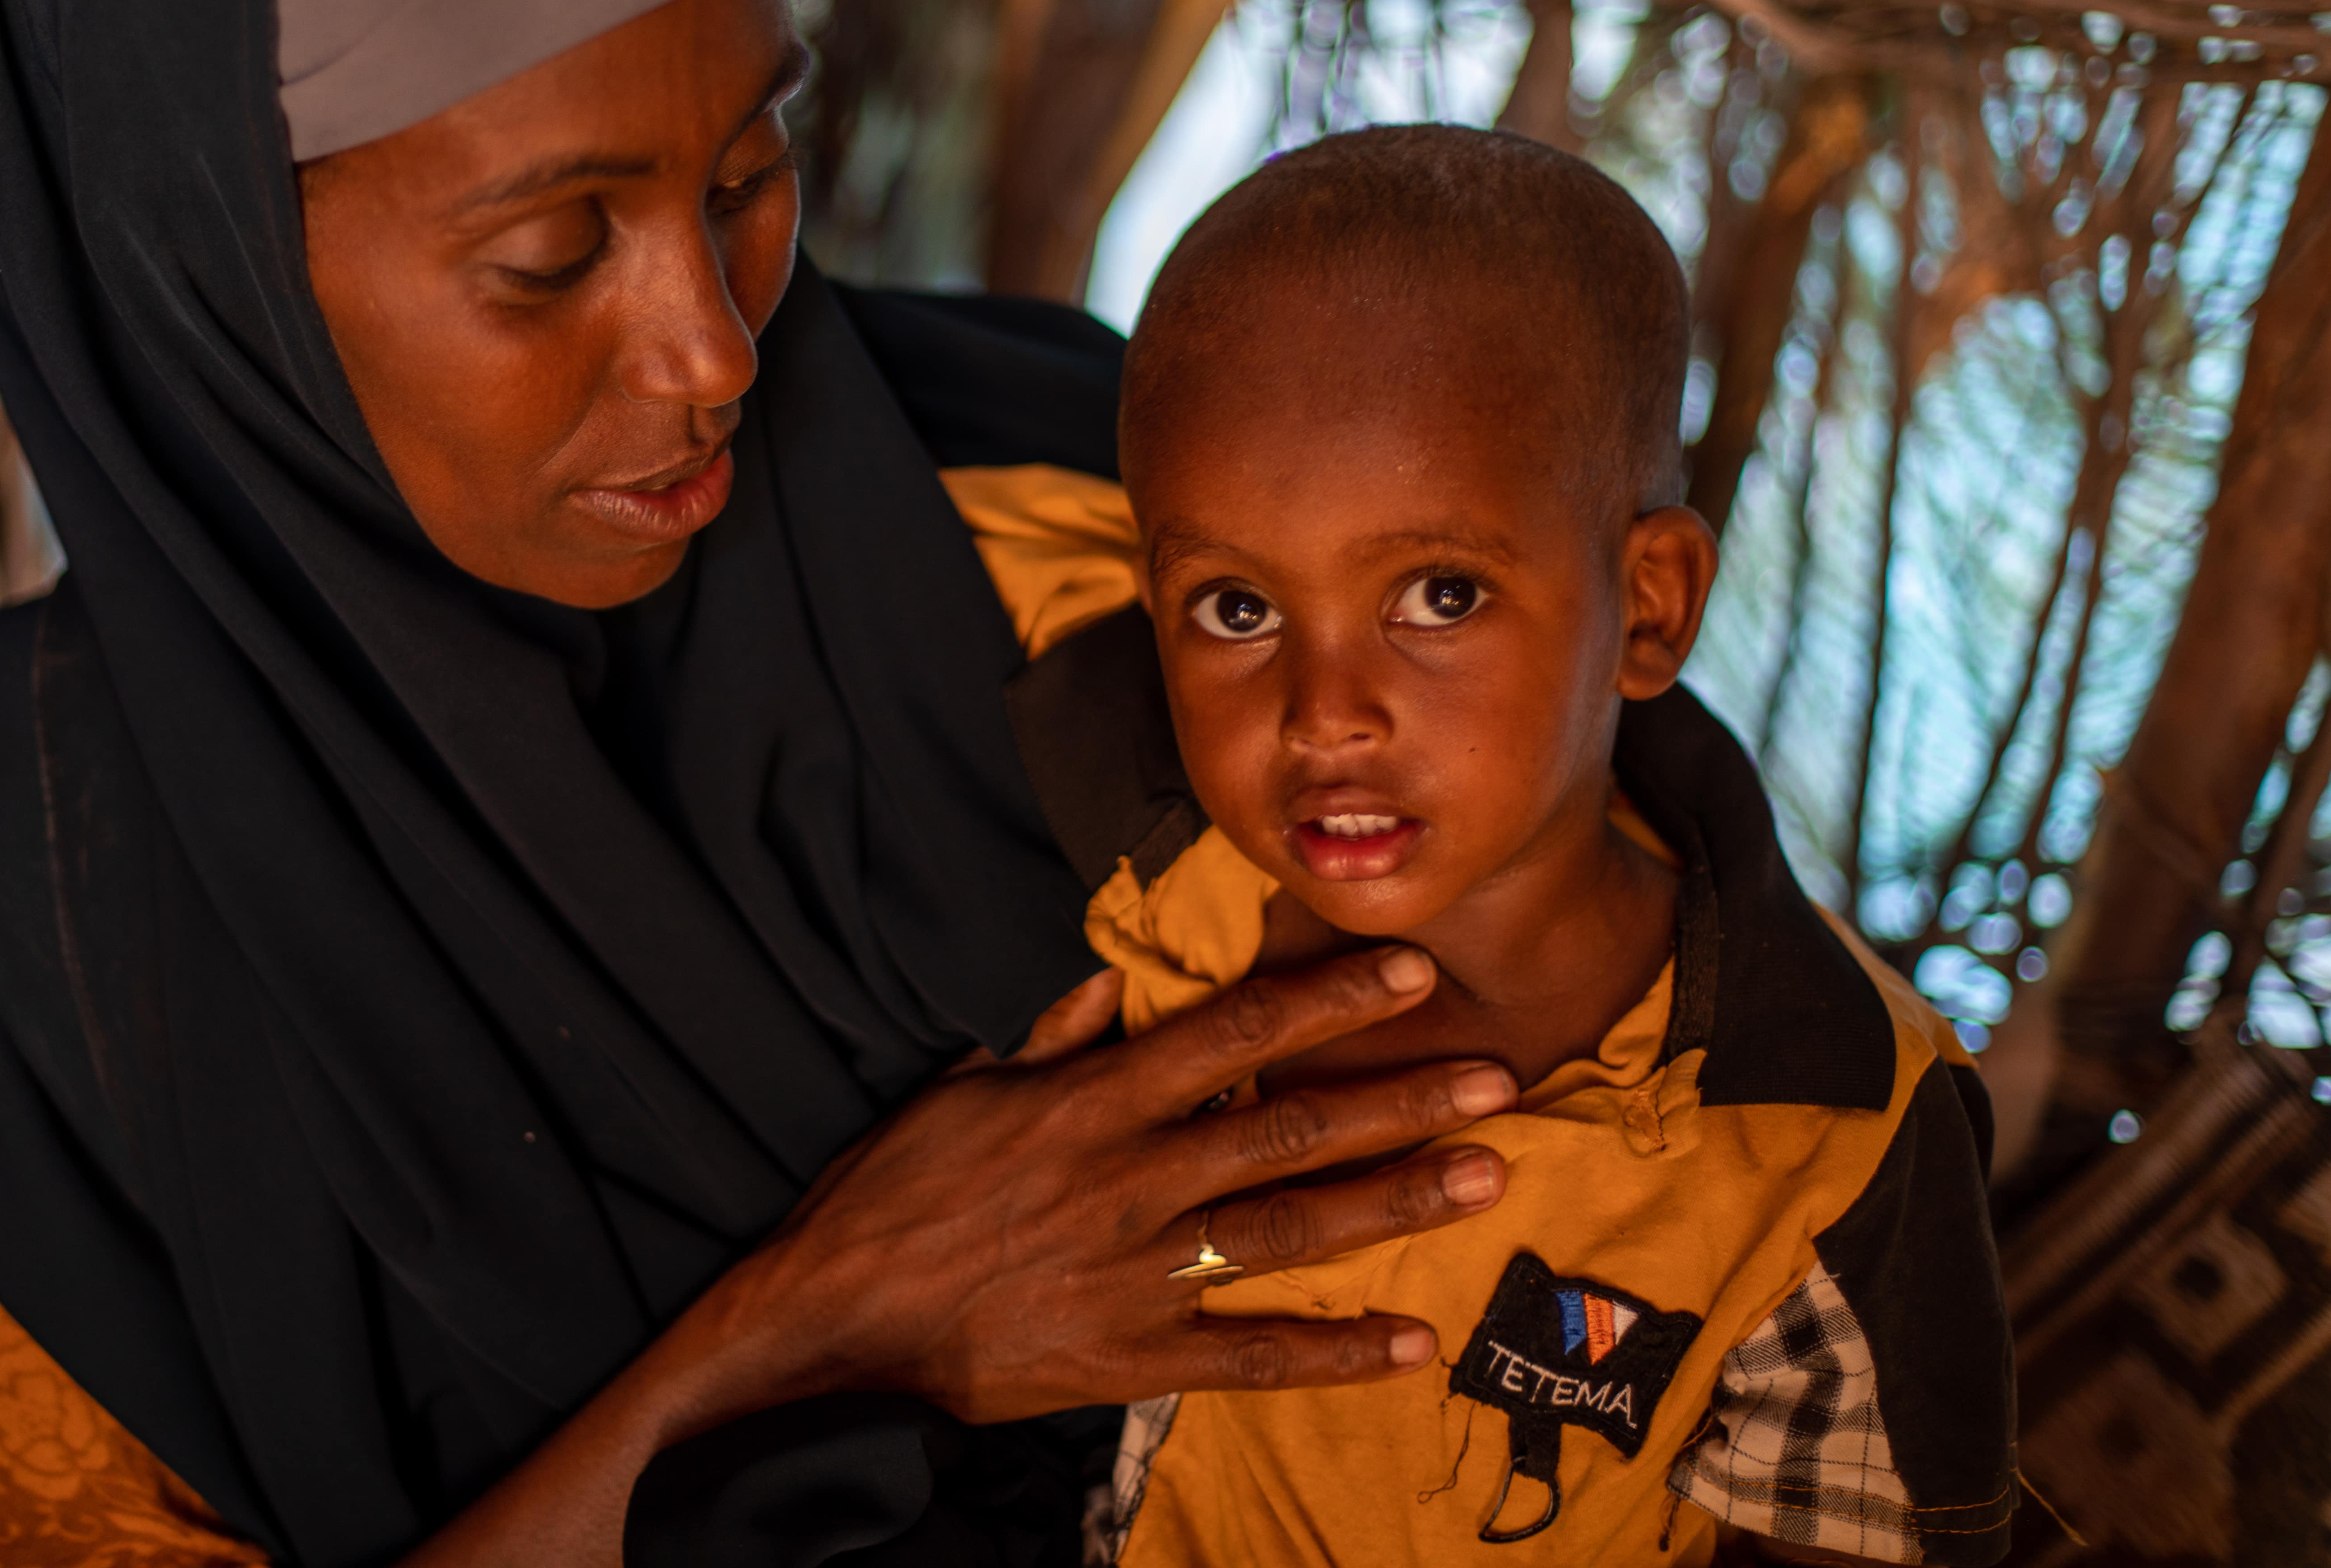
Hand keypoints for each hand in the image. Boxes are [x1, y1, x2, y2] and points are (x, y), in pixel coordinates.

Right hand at [707, 943, 1514, 1421]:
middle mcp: (1133, 1182)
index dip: (1328, 1002)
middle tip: (1496, 1080)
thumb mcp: (962, 1089)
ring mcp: (1142, 1273)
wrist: (834, 1325)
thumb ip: (1049, 1037)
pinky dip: (1335, 1353)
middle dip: (1400, 1100)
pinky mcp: (1135, 1355)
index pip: (1234, 1036)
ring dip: (1394, 1203)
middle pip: (1290, 1129)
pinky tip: (1411, 1345)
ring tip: (1483, 1178)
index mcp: (1092, 1106)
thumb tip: (1106, 977)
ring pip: (1292, 1230)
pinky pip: (1254, 1356)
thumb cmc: (891, 1196)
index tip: (1409, 974)